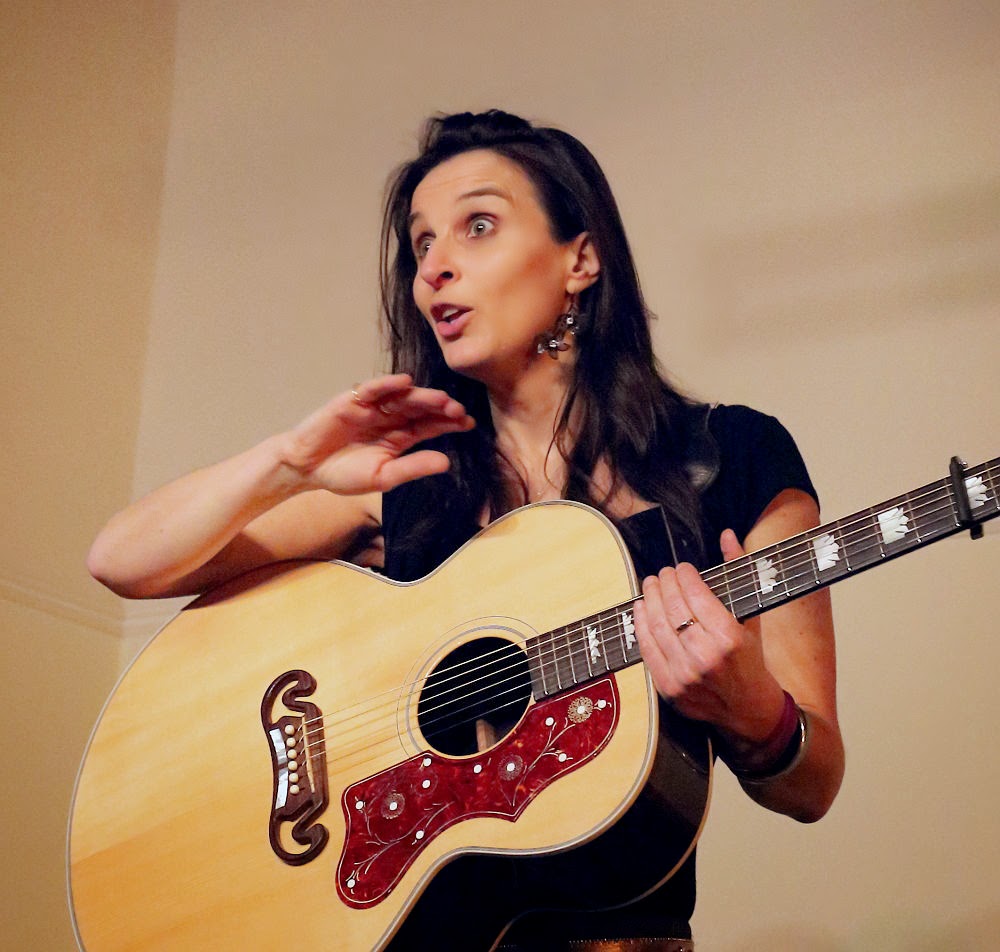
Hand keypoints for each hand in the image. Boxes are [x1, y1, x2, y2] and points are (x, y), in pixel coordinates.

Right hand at [279, 373, 474, 495]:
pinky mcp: (353, 400)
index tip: (469, 423)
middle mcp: (391, 418)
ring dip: (422, 396)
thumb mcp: (383, 477)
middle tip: (459, 410)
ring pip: (403, 398)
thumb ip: (413, 467)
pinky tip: (405, 382)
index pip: (430, 426)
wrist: (305, 468)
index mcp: (400, 437)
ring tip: (441, 399)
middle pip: (421, 409)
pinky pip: (374, 389)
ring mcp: (373, 407)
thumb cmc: (343, 474)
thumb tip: (447, 463)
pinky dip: (388, 384)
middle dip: (441, 408)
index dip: (449, 423)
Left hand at [633, 529, 785, 740]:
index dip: (685, 576)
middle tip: (662, 573)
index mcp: (730, 638)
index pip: (697, 596)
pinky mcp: (669, 688)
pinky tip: (640, 608)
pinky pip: (647, 650)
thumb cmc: (752, 662)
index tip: (682, 568)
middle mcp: (706, 657)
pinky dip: (640, 626)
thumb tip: (726, 535)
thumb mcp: (751, 617)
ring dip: (649, 600)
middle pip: (674, 609)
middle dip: (665, 584)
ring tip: (650, 584)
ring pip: (657, 627)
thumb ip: (737, 572)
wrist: (750, 713)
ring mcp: (685, 675)